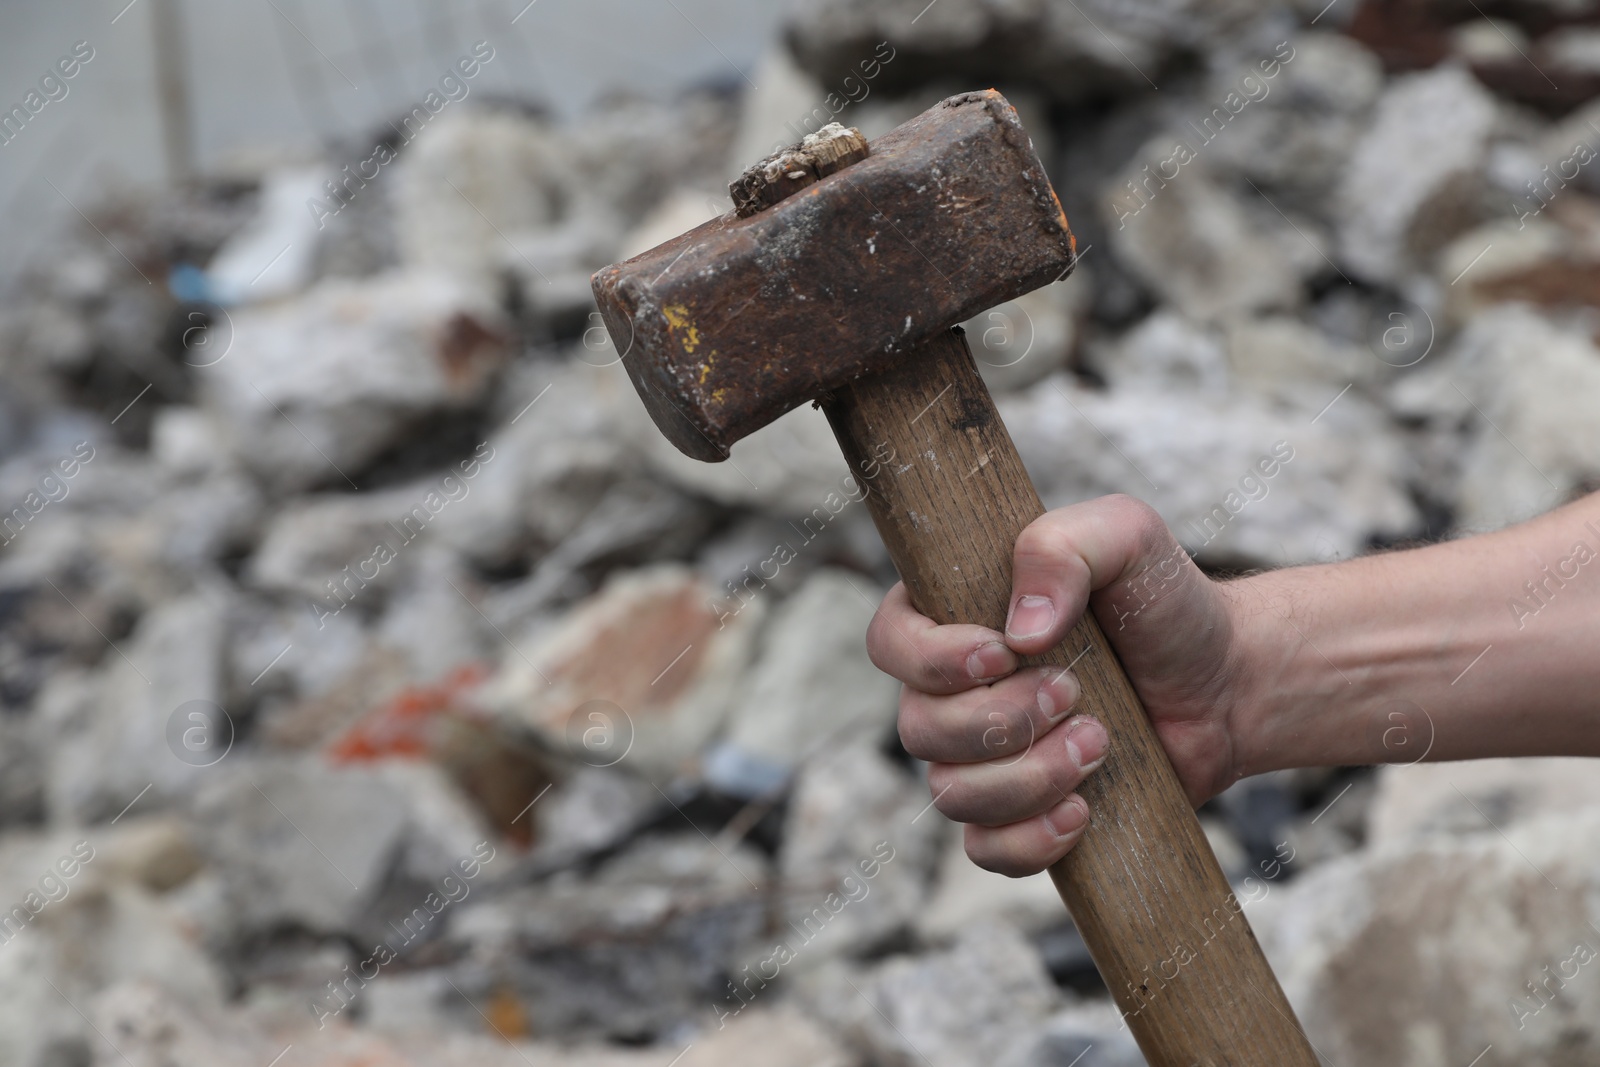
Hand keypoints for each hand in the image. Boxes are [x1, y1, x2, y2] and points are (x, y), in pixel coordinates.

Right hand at [866, 495, 1252, 875]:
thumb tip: (1020, 630)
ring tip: (1099, 742)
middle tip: (1074, 692)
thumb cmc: (1161, 602)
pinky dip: (1030, 840)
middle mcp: (953, 692)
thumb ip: (1062, 547)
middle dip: (1001, 719)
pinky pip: (986, 851)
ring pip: (951, 794)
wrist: (1224, 682)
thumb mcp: (1124, 538)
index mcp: (955, 618)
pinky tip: (1083, 810)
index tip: (1003, 651)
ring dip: (1028, 775)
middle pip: (919, 729)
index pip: (890, 642)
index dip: (929, 660)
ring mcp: (982, 760)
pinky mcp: (1020, 815)